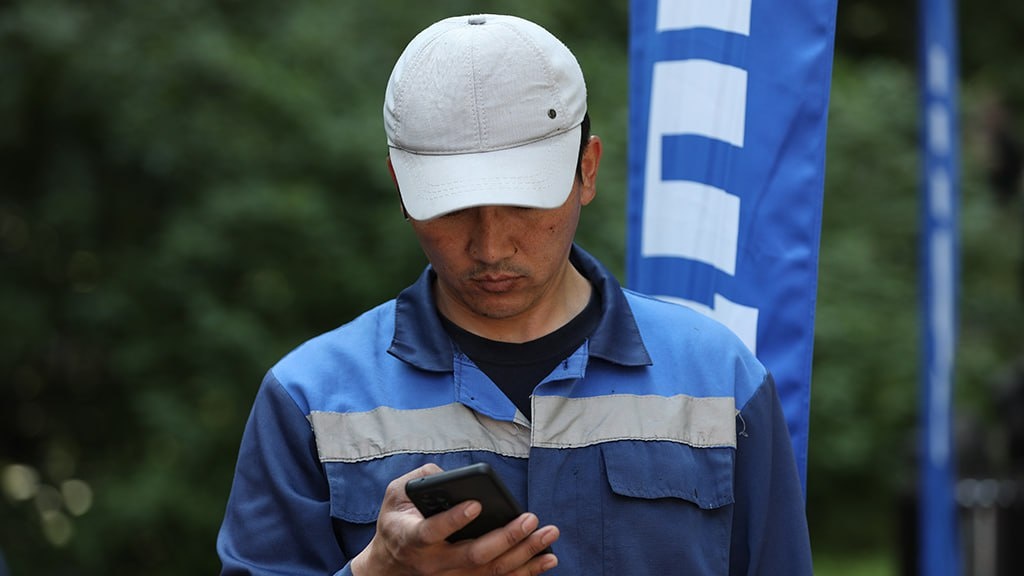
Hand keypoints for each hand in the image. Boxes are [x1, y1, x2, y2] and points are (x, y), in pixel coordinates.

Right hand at [350, 464, 559, 575]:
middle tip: (529, 519)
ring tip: (548, 535)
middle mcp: (434, 562)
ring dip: (524, 555)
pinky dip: (526, 571)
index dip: (453, 520)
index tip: (476, 504)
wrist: (391, 561)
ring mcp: (451, 575)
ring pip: (491, 571)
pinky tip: (547, 558)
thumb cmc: (398, 520)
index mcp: (412, 537)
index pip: (432, 531)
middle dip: (505, 538)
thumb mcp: (397, 493)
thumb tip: (452, 475)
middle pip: (473, 555)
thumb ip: (422, 479)